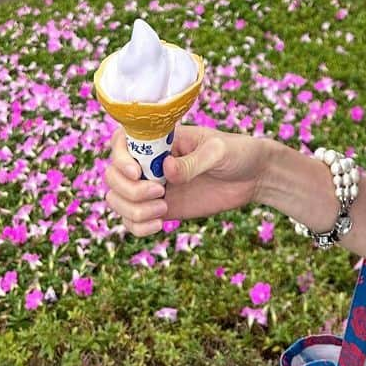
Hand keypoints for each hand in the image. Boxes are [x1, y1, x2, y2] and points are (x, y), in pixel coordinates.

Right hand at [104, 124, 271, 235]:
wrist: (253, 177)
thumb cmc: (237, 152)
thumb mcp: (219, 151)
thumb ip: (193, 162)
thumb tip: (165, 169)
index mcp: (161, 139)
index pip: (121, 143)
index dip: (120, 159)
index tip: (137, 172)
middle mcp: (151, 162)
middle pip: (113, 176)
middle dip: (129, 190)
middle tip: (159, 194)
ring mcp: (153, 186)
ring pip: (118, 200)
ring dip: (133, 210)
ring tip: (163, 211)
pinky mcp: (160, 208)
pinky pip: (133, 221)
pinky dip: (137, 227)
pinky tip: (160, 225)